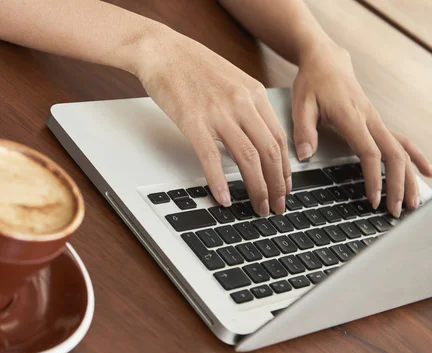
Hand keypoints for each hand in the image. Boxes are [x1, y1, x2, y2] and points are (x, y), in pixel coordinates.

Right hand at [135, 29, 290, 214]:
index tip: (285, 186)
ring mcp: (218, 113)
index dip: (285, 168)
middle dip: (277, 185)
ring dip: (257, 188)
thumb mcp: (231, 80)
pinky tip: (224, 199)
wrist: (162, 50)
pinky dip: (220, 182)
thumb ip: (246, 106)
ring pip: (248, 158)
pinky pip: (212, 159)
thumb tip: (255, 136)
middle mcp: (242, 103)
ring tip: (258, 207)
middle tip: (277, 206)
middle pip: (270, 152)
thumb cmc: (192, 65)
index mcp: (254, 93)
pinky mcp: (193, 122)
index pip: (279, 138)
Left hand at [292, 44, 431, 216]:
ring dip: (410, 176)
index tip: (373, 199)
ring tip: (414, 202)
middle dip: (398, 184)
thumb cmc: (312, 82)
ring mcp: (377, 120)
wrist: (325, 60)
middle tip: (396, 210)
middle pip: (394, 155)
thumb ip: (303, 131)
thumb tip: (304, 155)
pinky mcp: (377, 121)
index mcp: (352, 117)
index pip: (369, 153)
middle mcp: (370, 119)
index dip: (374, 177)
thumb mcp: (300, 105)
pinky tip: (427, 173)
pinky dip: (416, 157)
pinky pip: (401, 141)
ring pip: (402, 150)